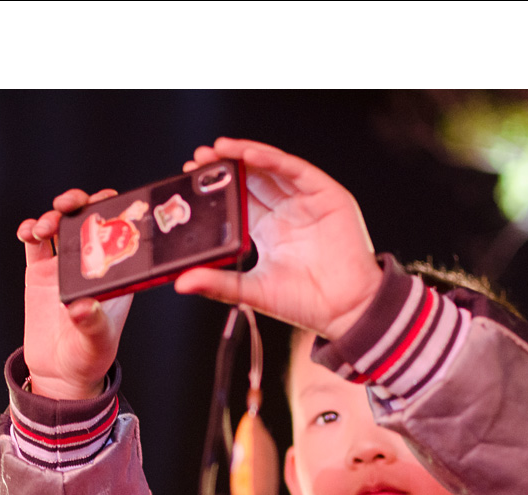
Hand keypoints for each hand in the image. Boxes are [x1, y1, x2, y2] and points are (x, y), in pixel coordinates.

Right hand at [18, 188, 132, 399]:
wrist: (59, 372)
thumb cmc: (88, 357)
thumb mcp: (96, 343)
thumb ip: (91, 324)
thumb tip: (81, 307)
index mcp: (115, 273)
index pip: (120, 231)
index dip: (113, 211)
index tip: (101, 204)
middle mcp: (91, 263)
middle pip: (88, 219)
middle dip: (79, 203)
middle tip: (67, 205)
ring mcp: (64, 265)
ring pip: (61, 225)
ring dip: (52, 216)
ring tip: (42, 228)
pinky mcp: (40, 272)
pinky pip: (34, 243)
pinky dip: (29, 231)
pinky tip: (27, 232)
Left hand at [174, 138, 383, 340]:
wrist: (345, 311)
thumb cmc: (305, 303)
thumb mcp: (251, 290)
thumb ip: (218, 283)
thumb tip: (182, 282)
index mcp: (268, 230)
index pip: (238, 199)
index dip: (216, 188)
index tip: (190, 178)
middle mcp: (286, 211)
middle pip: (251, 178)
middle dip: (224, 166)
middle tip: (197, 159)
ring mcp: (306, 201)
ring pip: (271, 168)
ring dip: (244, 156)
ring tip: (218, 150)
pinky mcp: (326, 195)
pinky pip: (295, 170)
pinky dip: (272, 160)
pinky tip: (249, 154)